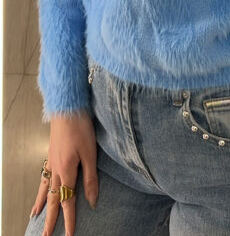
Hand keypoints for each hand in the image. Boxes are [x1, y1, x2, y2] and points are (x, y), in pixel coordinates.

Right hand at [29, 112, 97, 235]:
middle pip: (52, 199)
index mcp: (66, 171)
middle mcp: (56, 169)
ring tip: (35, 216)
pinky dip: (40, 187)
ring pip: (44, 188)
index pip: (67, 201)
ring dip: (41, 204)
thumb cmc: (81, 128)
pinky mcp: (51, 154)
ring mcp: (51, 161)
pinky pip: (43, 177)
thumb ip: (91, 179)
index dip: (69, 219)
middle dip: (50, 219)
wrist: (67, 108)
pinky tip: (41, 188)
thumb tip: (92, 202)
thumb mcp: (90, 153)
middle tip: (44, 235)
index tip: (69, 235)